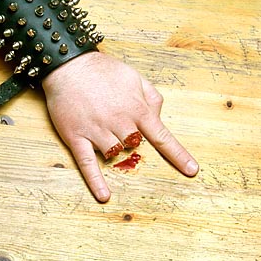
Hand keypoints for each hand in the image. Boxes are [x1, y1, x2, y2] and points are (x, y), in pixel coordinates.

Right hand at [42, 51, 198, 201]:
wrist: (68, 65)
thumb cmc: (104, 70)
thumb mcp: (135, 77)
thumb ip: (152, 98)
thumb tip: (157, 118)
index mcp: (137, 109)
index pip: (162, 137)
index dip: (178, 155)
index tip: (191, 170)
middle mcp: (119, 122)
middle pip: (135, 146)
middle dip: (131, 140)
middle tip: (119, 123)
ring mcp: (97, 131)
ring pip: (114, 153)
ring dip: (114, 148)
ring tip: (103, 128)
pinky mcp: (76, 137)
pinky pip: (87, 164)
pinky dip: (96, 181)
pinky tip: (104, 195)